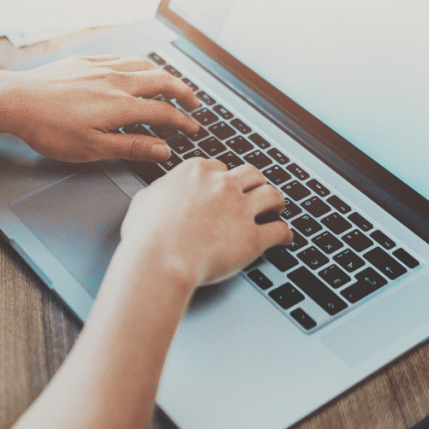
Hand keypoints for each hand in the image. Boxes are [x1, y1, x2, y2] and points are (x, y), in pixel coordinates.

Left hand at [0, 55, 201, 162]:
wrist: (14, 100)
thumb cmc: (49, 129)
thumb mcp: (91, 149)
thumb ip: (130, 147)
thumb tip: (163, 149)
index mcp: (120, 105)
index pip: (163, 112)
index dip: (182, 121)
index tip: (192, 129)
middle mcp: (115, 81)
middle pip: (161, 80)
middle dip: (182, 92)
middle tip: (193, 104)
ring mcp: (99, 67)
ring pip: (141, 64)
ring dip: (161, 75)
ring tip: (169, 85)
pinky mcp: (83, 61)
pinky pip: (118, 58)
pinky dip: (134, 64)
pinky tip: (131, 70)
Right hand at [119, 159, 292, 287]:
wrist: (159, 261)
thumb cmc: (145, 236)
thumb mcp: (143, 202)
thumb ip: (158, 192)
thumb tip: (158, 193)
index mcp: (195, 172)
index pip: (218, 167)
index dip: (222, 179)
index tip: (223, 188)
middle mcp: (222, 185)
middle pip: (251, 174)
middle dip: (254, 183)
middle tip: (255, 193)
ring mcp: (241, 209)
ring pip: (272, 194)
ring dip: (276, 201)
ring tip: (277, 208)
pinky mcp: (253, 237)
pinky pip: (280, 230)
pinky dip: (285, 234)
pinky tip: (285, 238)